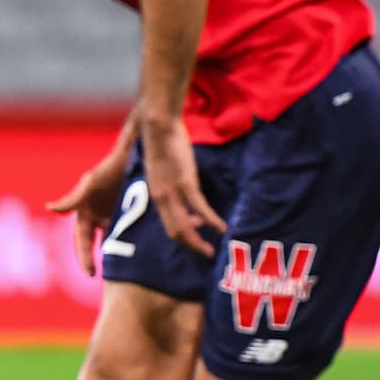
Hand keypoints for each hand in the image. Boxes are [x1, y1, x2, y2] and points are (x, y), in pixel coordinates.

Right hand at [46, 147, 130, 276]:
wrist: (132, 158)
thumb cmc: (108, 170)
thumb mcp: (90, 184)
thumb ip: (72, 198)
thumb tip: (48, 207)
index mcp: (84, 215)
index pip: (82, 243)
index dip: (84, 258)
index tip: (90, 273)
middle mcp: (97, 219)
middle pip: (95, 247)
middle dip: (96, 263)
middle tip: (105, 281)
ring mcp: (113, 218)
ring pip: (112, 243)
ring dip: (115, 257)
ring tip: (124, 275)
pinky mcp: (129, 216)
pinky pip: (129, 236)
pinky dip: (132, 247)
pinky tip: (140, 259)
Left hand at [140, 117, 225, 256]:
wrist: (158, 125)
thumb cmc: (161, 143)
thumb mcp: (162, 168)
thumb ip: (169, 182)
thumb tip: (182, 190)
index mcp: (156, 195)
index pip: (168, 226)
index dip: (183, 236)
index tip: (197, 236)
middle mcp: (161, 198)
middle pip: (175, 232)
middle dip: (191, 246)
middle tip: (206, 253)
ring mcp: (173, 192)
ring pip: (185, 227)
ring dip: (199, 242)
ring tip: (212, 250)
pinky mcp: (185, 183)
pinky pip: (200, 209)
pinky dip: (212, 222)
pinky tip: (223, 229)